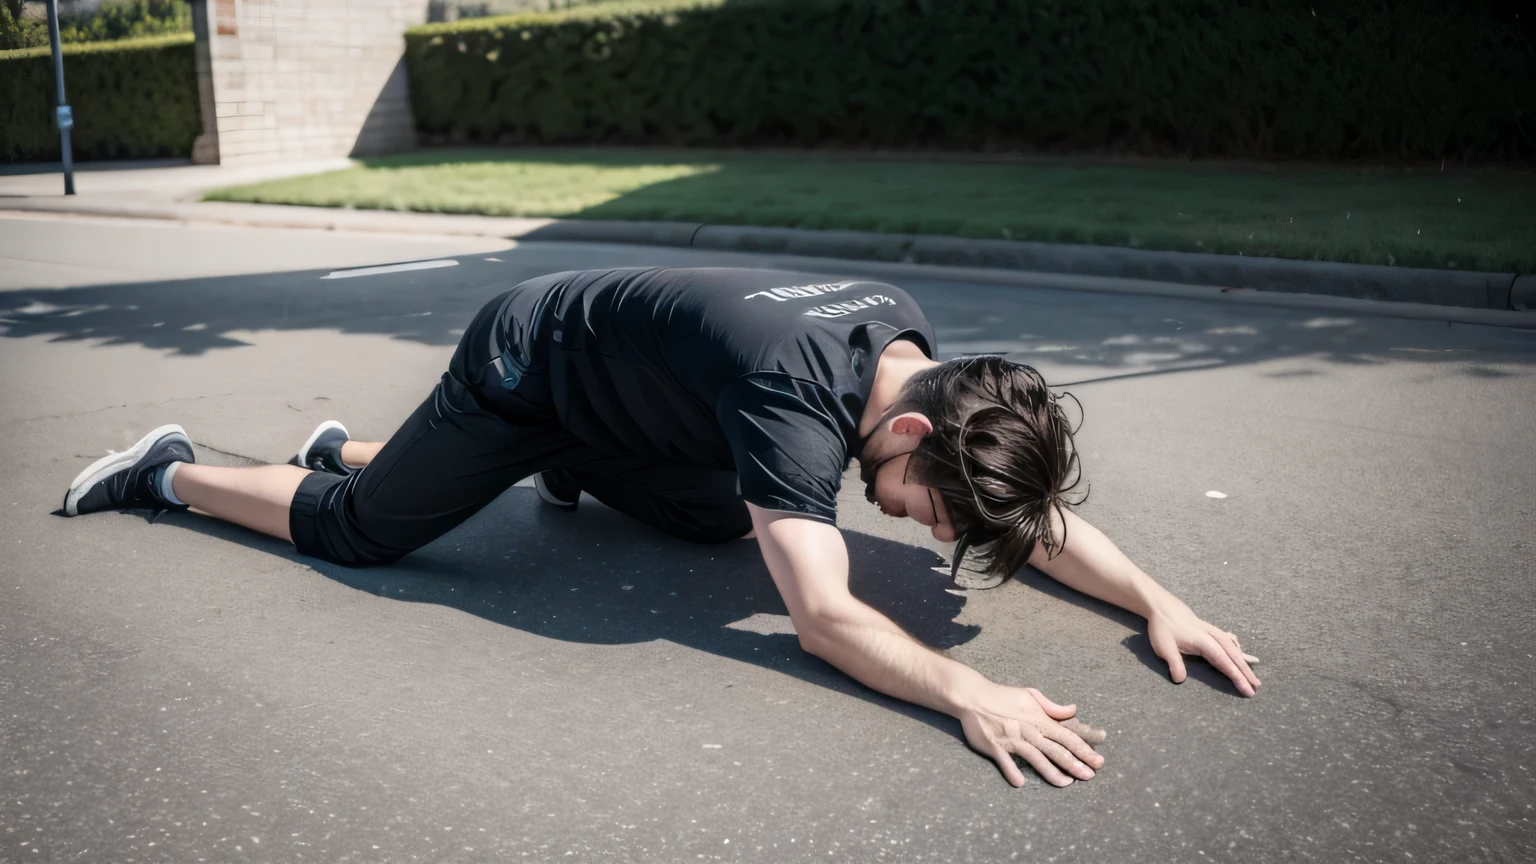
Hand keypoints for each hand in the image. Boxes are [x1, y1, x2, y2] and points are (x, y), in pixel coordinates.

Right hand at [957, 683, 1106, 786]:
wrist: (973, 696)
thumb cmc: (1002, 695)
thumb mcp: (1030, 695)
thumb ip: (1052, 706)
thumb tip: (1073, 710)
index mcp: (1038, 719)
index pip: (1066, 736)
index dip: (1083, 749)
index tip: (1098, 761)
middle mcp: (1028, 731)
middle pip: (1056, 750)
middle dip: (1075, 764)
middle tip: (1090, 776)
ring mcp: (1012, 739)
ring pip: (1036, 758)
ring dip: (1051, 772)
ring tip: (1066, 783)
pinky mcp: (995, 746)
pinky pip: (1005, 762)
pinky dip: (1012, 771)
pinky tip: (1021, 783)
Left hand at [1147, 598, 1261, 695]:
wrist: (1162, 606)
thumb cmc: (1163, 628)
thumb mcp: (1164, 647)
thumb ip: (1174, 663)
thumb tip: (1180, 680)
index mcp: (1205, 642)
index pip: (1225, 662)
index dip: (1237, 677)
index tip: (1248, 690)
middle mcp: (1213, 637)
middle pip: (1234, 657)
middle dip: (1246, 672)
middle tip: (1257, 687)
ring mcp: (1213, 633)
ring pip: (1233, 649)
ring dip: (1244, 663)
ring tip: (1253, 677)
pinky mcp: (1211, 631)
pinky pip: (1229, 643)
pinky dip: (1238, 652)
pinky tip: (1241, 657)